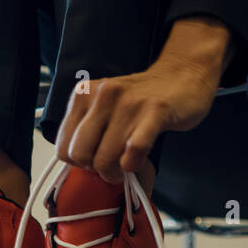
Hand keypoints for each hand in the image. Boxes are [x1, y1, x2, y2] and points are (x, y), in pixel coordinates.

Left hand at [55, 15, 234, 183]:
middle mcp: (102, 95)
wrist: (184, 74)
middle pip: (80, 155)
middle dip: (96, 171)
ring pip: (104, 158)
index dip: (79, 164)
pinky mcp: (155, 112)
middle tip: (113, 167)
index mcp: (84, 94)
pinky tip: (139, 160)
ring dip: (117, 173)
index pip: (63, 146)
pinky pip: (134, 150)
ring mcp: (129, 103)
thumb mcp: (104, 106)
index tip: (96, 160)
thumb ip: (88, 129)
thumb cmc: (142, 100)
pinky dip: (134, 165)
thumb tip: (78, 165)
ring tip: (128, 166)